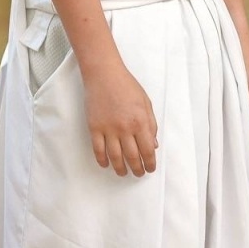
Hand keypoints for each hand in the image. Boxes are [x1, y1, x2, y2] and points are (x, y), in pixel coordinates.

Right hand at [83, 62, 158, 176]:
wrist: (104, 74)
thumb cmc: (126, 85)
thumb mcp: (146, 103)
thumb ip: (151, 124)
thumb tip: (153, 144)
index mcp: (140, 122)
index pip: (148, 150)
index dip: (150, 163)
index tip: (150, 168)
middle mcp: (125, 128)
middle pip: (132, 157)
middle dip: (137, 169)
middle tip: (138, 173)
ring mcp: (108, 129)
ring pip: (115, 157)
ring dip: (120, 169)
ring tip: (123, 173)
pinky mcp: (94, 127)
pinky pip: (98, 150)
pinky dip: (102, 160)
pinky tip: (106, 165)